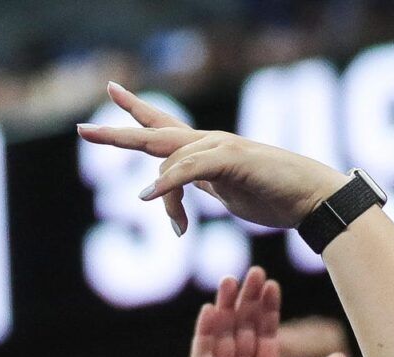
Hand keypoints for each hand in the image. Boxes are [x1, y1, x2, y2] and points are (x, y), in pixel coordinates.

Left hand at [77, 83, 347, 236]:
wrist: (311, 198)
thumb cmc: (272, 196)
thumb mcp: (225, 194)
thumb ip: (198, 187)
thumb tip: (173, 194)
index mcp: (204, 150)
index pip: (163, 126)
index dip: (136, 111)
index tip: (111, 92)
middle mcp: (209, 142)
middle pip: (154, 133)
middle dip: (117, 134)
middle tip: (82, 131)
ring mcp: (221, 148)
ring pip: (170, 162)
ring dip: (165, 198)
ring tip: (178, 228)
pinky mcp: (232, 160)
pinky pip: (189, 169)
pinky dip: (166, 185)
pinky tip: (148, 198)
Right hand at [192, 268, 346, 356]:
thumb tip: (339, 356)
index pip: (264, 336)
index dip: (267, 311)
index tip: (272, 285)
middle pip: (241, 330)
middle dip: (246, 301)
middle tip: (252, 272)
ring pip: (221, 338)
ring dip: (224, 309)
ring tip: (230, 281)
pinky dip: (204, 335)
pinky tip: (209, 312)